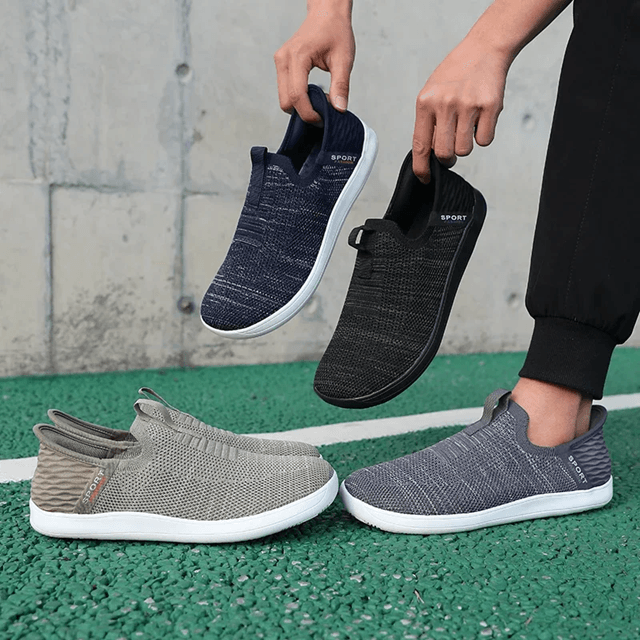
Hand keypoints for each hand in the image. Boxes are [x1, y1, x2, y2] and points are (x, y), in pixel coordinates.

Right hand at [274, 11, 354, 123]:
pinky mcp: (281, 65)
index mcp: (298, 56)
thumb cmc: (335, 31)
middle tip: (323, 111)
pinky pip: (285, 91)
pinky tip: (312, 93)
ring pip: (284, 98)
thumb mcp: (344, 59)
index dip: (309, 113)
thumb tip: (339, 109)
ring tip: (319, 100)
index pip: (297, 95)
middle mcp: (284, 59)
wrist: (326, 14)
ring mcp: (280, 62)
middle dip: (303, 112)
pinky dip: (298, 98)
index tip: (323, 119)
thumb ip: (341, 86)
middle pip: (286, 101)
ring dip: (300, 106)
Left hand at [413, 37, 510, 182]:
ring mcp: (468, 105)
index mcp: (425, 102)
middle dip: (448, 158)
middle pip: (444, 153)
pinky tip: (481, 118)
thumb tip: (429, 156)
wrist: (484, 48)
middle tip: (451, 146)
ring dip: (466, 144)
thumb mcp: (432, 93)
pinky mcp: (490, 106)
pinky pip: (484, 140)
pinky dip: (483, 135)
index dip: (422, 168)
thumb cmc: (455, 75)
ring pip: (465, 150)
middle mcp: (445, 104)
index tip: (425, 178)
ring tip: (467, 125)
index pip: (420, 146)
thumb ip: (429, 122)